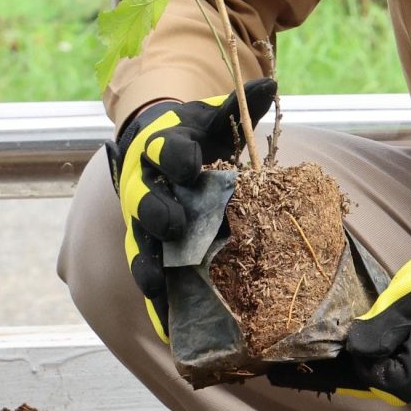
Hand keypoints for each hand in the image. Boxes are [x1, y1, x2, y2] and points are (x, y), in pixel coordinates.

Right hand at [110, 80, 276, 340]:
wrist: (155, 145)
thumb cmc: (195, 133)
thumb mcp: (214, 117)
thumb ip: (239, 105)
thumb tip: (271, 84)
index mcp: (164, 149)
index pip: (168, 150)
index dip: (176, 156)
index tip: (188, 165)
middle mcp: (147, 187)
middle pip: (146, 201)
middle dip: (157, 213)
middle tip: (174, 225)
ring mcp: (142, 222)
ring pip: (140, 244)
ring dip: (147, 264)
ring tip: (156, 284)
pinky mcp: (147, 249)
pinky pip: (149, 275)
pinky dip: (157, 301)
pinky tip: (167, 326)